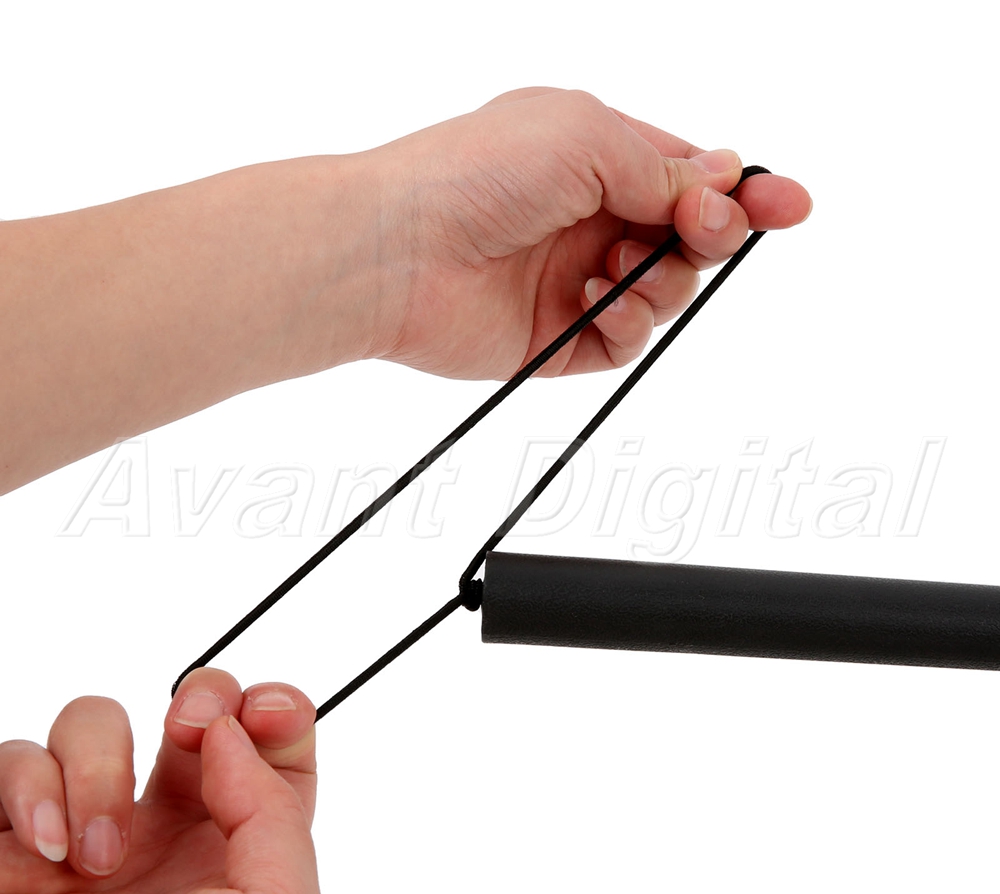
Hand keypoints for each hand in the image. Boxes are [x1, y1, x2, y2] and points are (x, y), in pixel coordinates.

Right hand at [0, 669, 327, 893]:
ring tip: (97, 859)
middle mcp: (162, 840)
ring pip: (97, 723)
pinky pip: (11, 758)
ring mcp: (78, 837)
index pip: (273, 753)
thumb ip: (279, 816)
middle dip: (205, 696)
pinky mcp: (2, 845)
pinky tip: (43, 850)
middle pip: (197, 715)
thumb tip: (233, 736)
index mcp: (234, 857)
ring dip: (100, 769)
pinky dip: (29, 786)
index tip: (268, 711)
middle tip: (193, 727)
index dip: (278, 712)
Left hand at [359, 87, 810, 378]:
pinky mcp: (558, 337)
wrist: (397, 251)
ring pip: (664, 293)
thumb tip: (720, 181)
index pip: (689, 177)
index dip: (742, 194)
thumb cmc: (474, 174)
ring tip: (617, 267)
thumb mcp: (586, 139)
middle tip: (698, 233)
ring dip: (660, 281)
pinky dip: (625, 323)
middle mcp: (590, 219)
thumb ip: (661, 168)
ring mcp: (575, 280)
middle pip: (687, 239)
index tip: (791, 206)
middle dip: (707, 236)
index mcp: (596, 157)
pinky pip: (624, 342)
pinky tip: (593, 301)